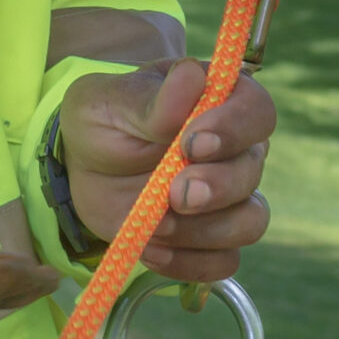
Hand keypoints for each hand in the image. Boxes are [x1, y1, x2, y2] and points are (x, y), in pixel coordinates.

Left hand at [57, 59, 273, 279]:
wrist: (81, 168)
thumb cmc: (102, 122)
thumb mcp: (109, 102)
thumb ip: (151, 99)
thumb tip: (192, 76)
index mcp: (217, 102)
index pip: (256, 109)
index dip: (234, 128)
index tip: (192, 143)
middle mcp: (234, 150)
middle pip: (252, 170)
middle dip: (217, 187)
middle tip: (175, 194)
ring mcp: (228, 198)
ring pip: (249, 221)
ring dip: (202, 230)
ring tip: (153, 225)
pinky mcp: (211, 239)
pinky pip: (224, 262)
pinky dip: (188, 262)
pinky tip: (151, 249)